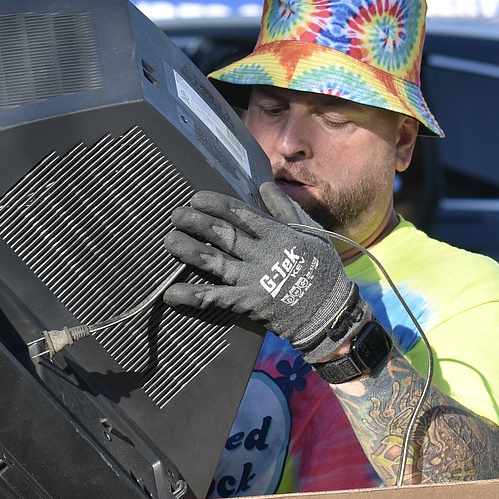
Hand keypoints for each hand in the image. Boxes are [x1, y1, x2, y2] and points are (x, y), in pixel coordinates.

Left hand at [163, 182, 371, 362]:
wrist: (328, 313)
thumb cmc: (322, 269)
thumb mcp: (311, 233)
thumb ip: (286, 209)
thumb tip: (264, 185)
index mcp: (278, 235)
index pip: (241, 215)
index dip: (216, 205)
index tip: (196, 198)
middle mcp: (263, 255)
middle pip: (224, 235)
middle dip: (197, 222)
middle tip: (176, 214)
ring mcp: (253, 280)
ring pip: (215, 262)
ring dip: (189, 251)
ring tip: (169, 240)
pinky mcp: (247, 303)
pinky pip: (215, 298)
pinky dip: (193, 295)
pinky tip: (171, 292)